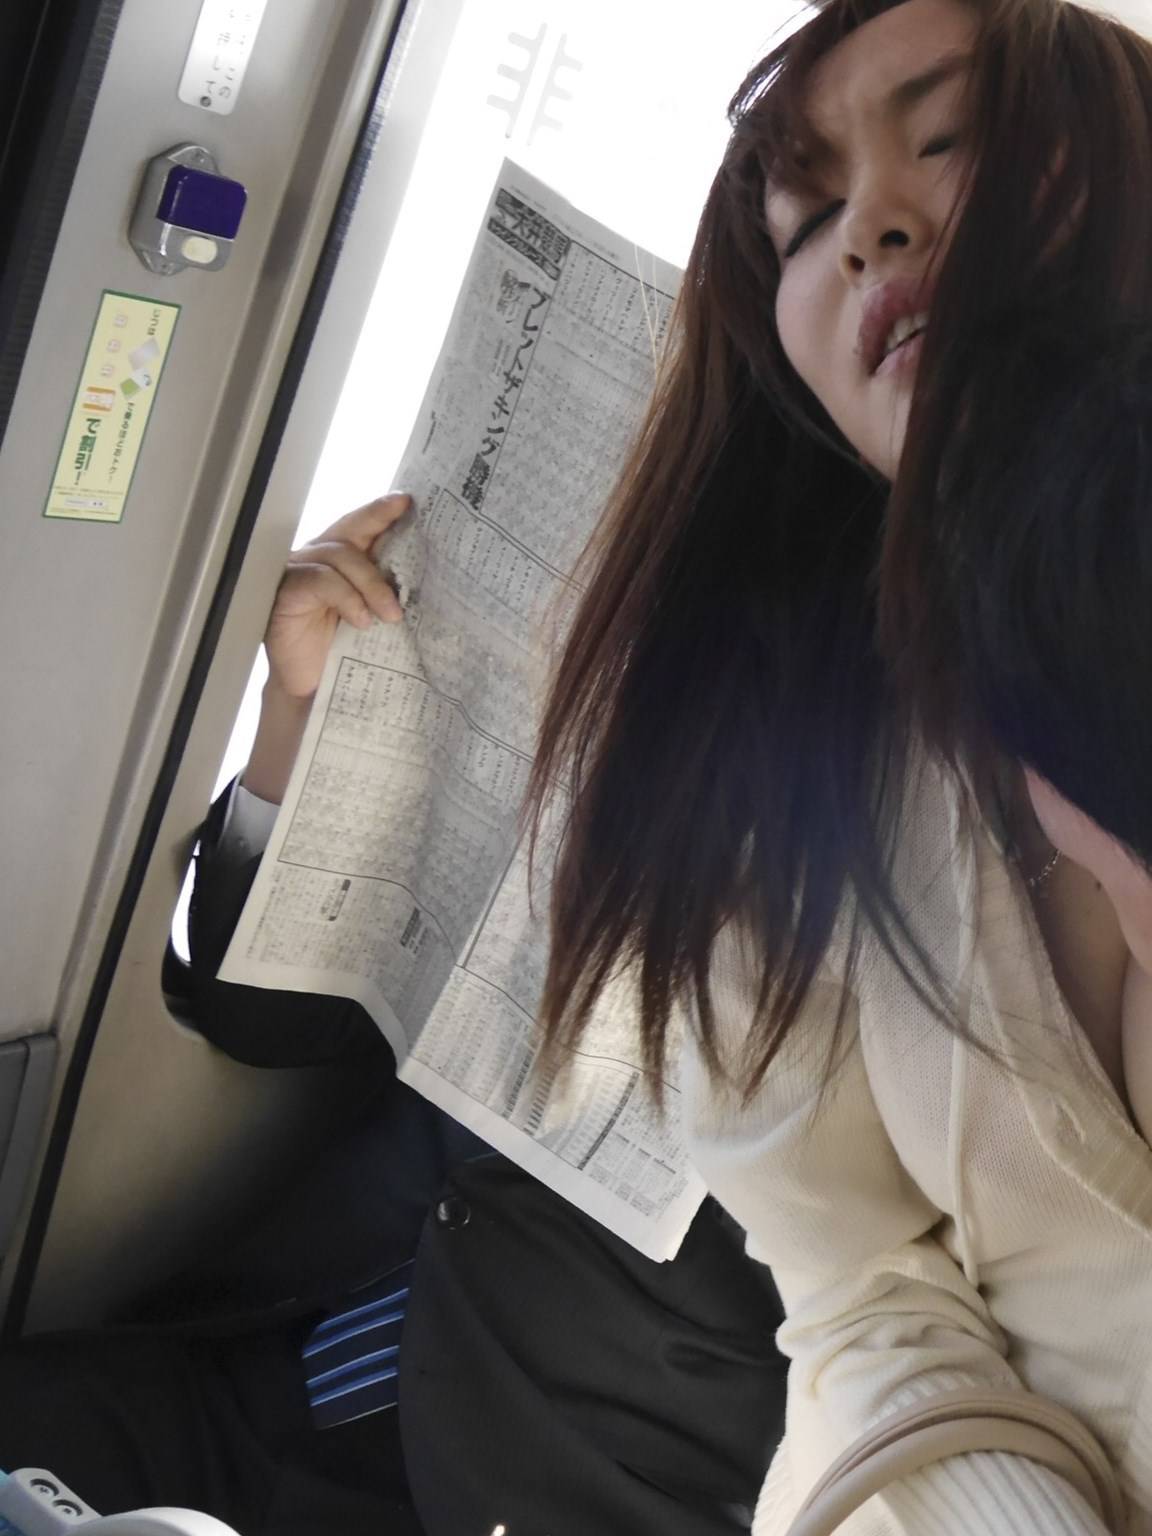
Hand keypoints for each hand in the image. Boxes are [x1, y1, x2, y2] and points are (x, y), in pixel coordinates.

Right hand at [242, 494, 408, 803]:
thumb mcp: (375, 616)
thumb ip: (388, 591)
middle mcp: (318, 559)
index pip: (361, 525)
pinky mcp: (285, 593)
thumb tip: (429, 575)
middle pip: (349, 529)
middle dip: (378, 525)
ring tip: (390, 615)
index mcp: (341, 560)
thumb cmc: (345, 652)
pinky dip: (346, 597)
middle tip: (411, 539)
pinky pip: (320, 580)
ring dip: (370, 583)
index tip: (407, 501)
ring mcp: (299, 573)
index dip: (381, 510)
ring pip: (339, 555)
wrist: (314, 690)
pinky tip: (361, 620)